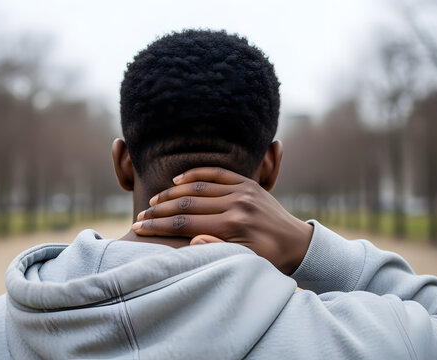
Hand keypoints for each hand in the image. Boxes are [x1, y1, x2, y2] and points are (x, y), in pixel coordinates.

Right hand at [132, 167, 312, 274]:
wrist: (297, 243)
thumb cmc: (269, 258)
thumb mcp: (245, 260)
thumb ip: (217, 249)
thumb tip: (192, 239)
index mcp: (234, 225)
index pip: (186, 224)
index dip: (159, 226)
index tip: (139, 227)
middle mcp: (237, 204)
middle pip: (187, 204)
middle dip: (160, 210)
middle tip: (140, 216)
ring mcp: (242, 190)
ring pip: (198, 186)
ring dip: (172, 193)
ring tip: (154, 201)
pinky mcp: (247, 182)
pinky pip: (217, 173)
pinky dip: (196, 174)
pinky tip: (178, 179)